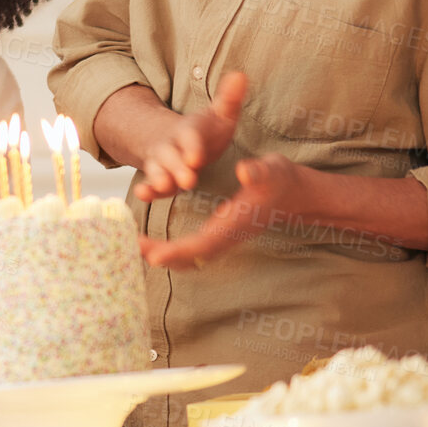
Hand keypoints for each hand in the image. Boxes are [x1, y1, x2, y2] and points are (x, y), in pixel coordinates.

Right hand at [131, 72, 247, 202]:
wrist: (178, 140)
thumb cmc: (206, 130)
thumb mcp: (219, 114)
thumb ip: (229, 99)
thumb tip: (241, 75)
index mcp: (188, 131)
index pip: (189, 137)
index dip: (192, 146)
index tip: (196, 157)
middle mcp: (171, 146)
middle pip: (170, 155)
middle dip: (177, 167)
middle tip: (188, 179)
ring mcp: (162, 163)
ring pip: (157, 170)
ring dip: (159, 178)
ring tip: (163, 186)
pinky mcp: (159, 179)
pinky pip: (151, 185)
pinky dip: (146, 190)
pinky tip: (143, 195)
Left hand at [138, 153, 306, 268]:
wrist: (295, 193)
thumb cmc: (280, 178)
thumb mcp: (272, 169)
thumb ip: (259, 171)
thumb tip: (244, 170)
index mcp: (235, 224)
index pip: (202, 245)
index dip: (176, 251)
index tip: (152, 254)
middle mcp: (228, 237)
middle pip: (191, 257)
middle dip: (163, 255)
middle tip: (132, 247)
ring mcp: (225, 240)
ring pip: (192, 258)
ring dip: (165, 255)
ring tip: (136, 246)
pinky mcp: (222, 237)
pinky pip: (195, 252)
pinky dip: (174, 252)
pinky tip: (156, 245)